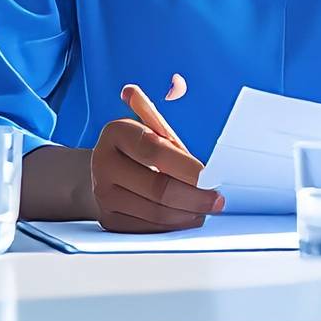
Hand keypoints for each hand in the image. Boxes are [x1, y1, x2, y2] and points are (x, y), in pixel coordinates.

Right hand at [90, 75, 224, 231]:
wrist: (105, 173)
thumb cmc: (139, 150)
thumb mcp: (149, 128)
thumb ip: (156, 119)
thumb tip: (131, 92)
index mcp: (116, 132)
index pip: (155, 151)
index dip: (186, 167)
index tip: (211, 177)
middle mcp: (103, 162)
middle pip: (158, 187)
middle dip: (195, 197)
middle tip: (217, 201)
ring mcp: (103, 193)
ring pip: (155, 212)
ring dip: (187, 214)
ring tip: (205, 209)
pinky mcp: (108, 218)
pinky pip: (148, 228)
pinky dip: (172, 226)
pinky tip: (187, 218)